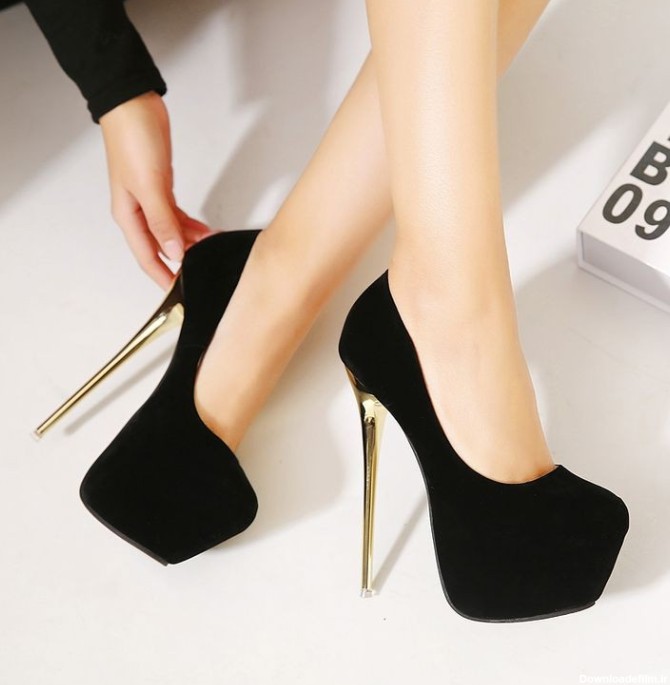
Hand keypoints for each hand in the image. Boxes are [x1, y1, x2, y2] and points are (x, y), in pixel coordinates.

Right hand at [99, 92, 213, 290]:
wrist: (134, 104)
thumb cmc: (133, 139)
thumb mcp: (150, 185)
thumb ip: (162, 221)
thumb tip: (174, 252)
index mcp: (128, 215)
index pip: (147, 257)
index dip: (163, 277)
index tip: (180, 292)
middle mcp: (138, 212)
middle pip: (160, 248)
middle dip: (181, 262)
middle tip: (203, 272)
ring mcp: (150, 200)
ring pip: (171, 233)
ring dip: (190, 243)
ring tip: (211, 250)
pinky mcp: (161, 188)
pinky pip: (176, 216)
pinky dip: (191, 226)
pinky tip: (206, 233)